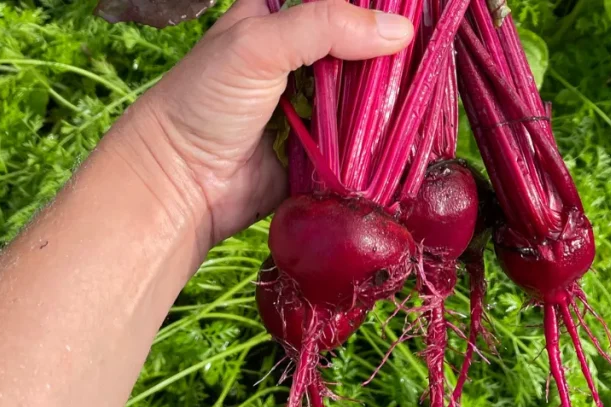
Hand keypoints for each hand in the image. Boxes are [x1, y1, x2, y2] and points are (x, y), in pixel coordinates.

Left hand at [120, 0, 413, 246]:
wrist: (181, 183)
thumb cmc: (204, 101)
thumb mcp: (258, 44)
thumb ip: (325, 26)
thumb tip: (398, 32)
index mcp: (281, 20)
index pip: (340, 5)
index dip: (377, 7)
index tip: (417, 15)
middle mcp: (300, 60)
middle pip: (362, 49)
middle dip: (391, 56)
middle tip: (429, 59)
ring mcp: (314, 107)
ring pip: (367, 97)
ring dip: (389, 101)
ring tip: (425, 96)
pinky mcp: (323, 151)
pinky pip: (360, 143)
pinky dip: (379, 141)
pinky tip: (406, 135)